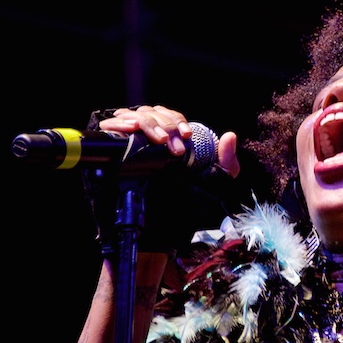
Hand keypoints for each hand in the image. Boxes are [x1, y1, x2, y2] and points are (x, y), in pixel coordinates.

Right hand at [86, 105, 242, 254]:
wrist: (164, 228)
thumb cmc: (190, 204)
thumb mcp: (214, 182)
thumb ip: (227, 161)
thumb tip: (230, 136)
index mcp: (171, 139)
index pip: (169, 116)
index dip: (177, 122)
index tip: (186, 136)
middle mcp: (150, 137)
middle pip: (152, 113)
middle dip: (165, 126)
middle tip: (175, 148)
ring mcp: (131, 143)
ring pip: (135, 116)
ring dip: (146, 123)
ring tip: (158, 140)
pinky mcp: (114, 151)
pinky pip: (112, 125)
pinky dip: (120, 122)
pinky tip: (129, 129)